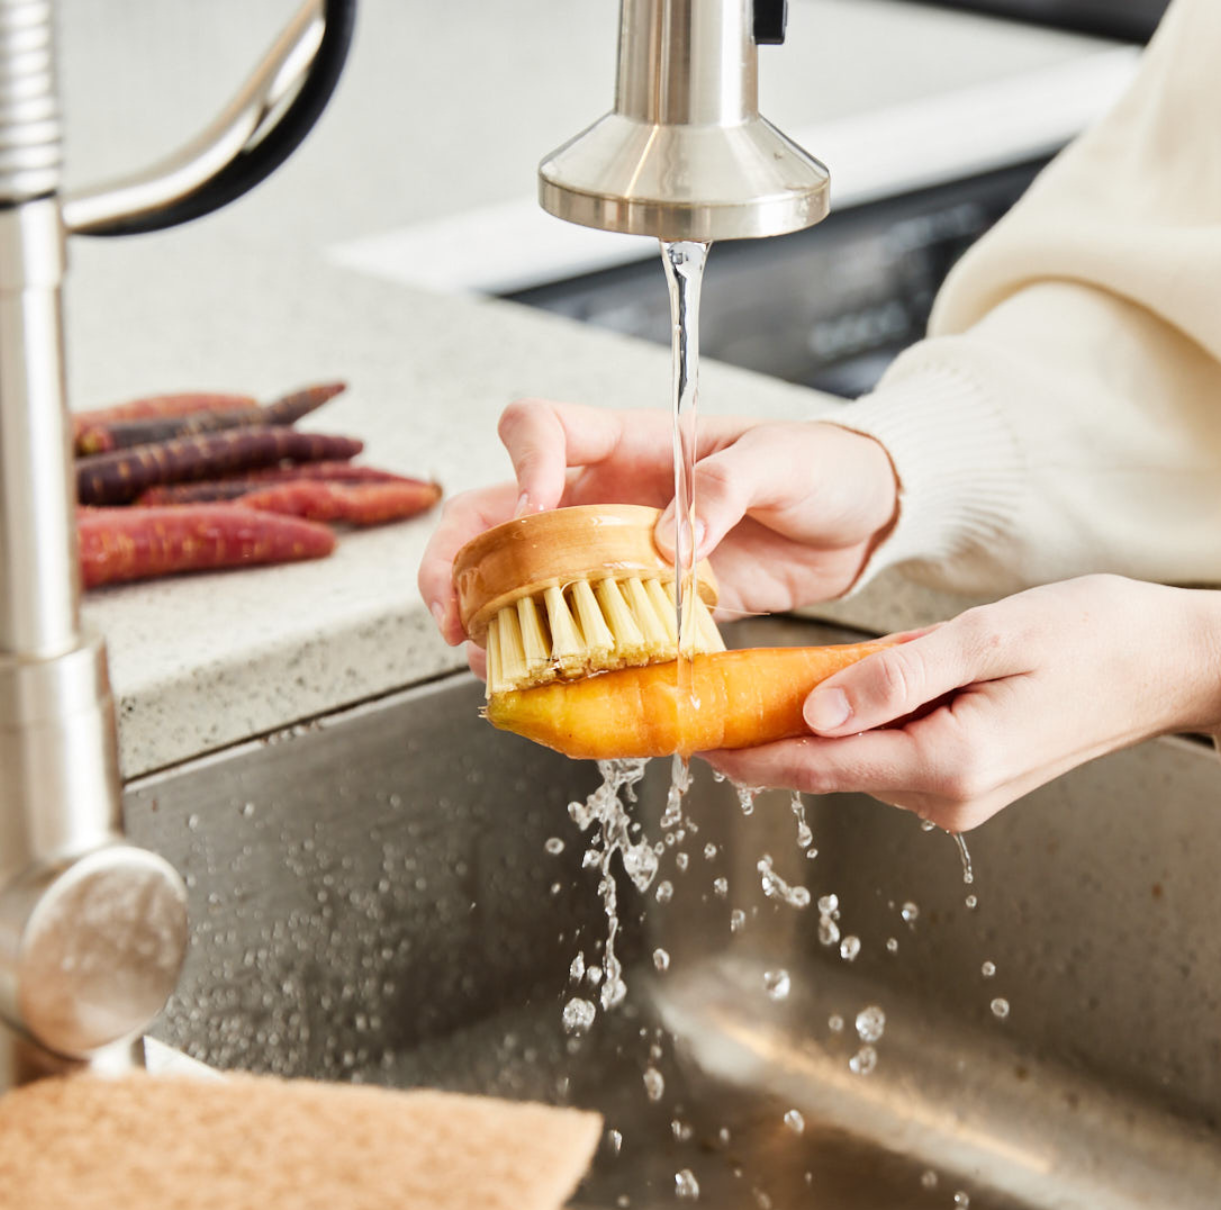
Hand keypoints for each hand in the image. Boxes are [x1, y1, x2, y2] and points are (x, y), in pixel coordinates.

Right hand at [417, 401, 899, 654]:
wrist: (859, 522)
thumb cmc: (823, 466)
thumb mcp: (783, 459)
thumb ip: (725, 487)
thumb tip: (670, 540)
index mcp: (626, 442)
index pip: (539, 427)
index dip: (523, 463)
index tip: (535, 507)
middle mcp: (600, 498)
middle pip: (492, 511)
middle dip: (456, 555)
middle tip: (452, 606)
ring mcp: (611, 556)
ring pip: (514, 577)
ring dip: (485, 615)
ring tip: (481, 657)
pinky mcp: (637, 606)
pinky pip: (573, 628)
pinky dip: (544, 655)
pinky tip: (536, 680)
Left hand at [703, 576, 1220, 830]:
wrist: (1172, 663)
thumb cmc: (1094, 637)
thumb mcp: (988, 637)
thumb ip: (894, 677)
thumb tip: (812, 710)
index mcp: (948, 765)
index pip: (816, 768)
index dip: (748, 756)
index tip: (691, 742)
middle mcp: (948, 798)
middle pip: (832, 765)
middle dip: (778, 730)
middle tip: (723, 692)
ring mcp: (959, 799)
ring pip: (861, 758)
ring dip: (831, 720)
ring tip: (820, 670)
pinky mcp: (968, 785)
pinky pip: (894, 754)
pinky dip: (870, 722)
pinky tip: (880, 683)